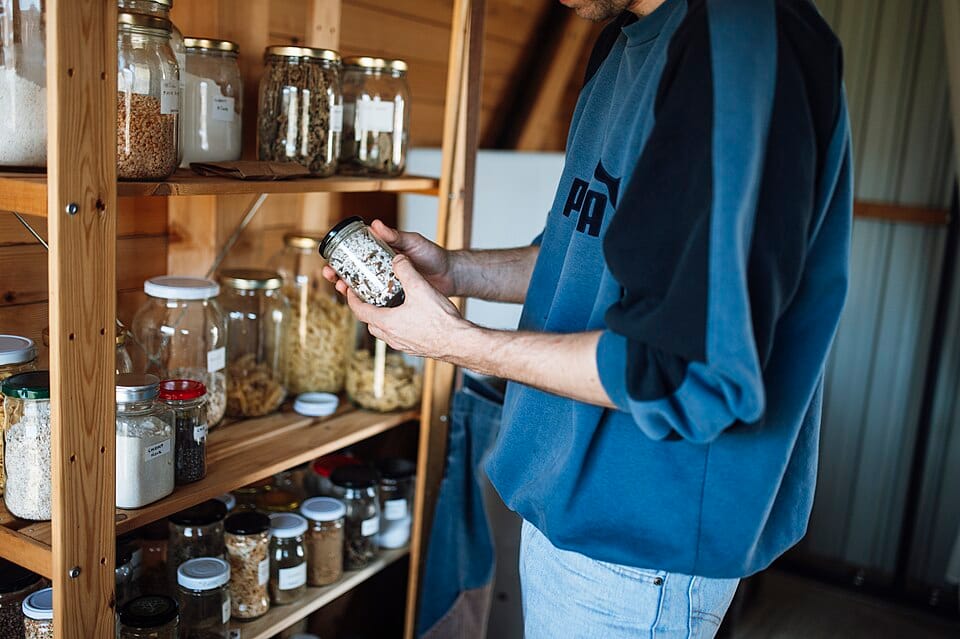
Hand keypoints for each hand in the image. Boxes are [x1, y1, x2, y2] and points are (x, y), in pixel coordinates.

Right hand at [321, 219, 456, 296]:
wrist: (451, 276)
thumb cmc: (434, 255)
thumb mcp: (413, 242)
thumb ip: (395, 235)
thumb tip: (375, 224)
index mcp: (383, 254)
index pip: (357, 255)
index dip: (341, 258)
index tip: (330, 260)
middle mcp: (382, 270)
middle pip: (355, 273)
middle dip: (339, 275)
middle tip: (331, 276)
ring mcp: (388, 285)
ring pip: (363, 289)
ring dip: (349, 289)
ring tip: (341, 289)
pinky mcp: (396, 299)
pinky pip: (377, 302)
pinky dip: (367, 304)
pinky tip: (359, 306)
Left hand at [344, 254, 469, 359]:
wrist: (460, 343)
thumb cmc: (440, 320)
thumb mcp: (420, 288)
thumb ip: (406, 270)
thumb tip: (397, 259)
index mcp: (386, 322)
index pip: (359, 310)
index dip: (352, 298)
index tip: (350, 290)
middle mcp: (391, 337)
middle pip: (370, 322)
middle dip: (366, 308)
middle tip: (367, 296)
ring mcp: (403, 344)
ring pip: (384, 331)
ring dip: (381, 318)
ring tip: (388, 305)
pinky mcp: (415, 348)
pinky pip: (399, 336)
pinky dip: (396, 325)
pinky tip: (408, 317)